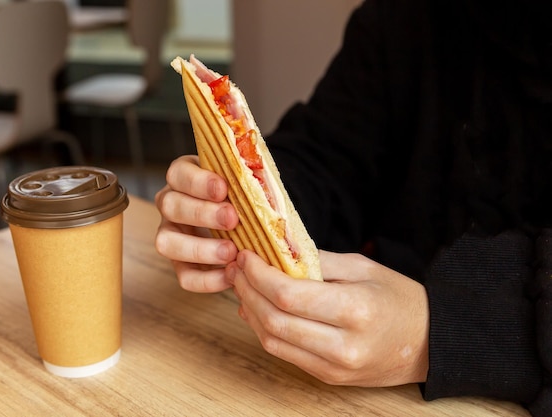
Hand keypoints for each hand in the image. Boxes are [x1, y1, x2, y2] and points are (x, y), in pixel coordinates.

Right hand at [155, 155, 239, 292]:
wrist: (244, 220)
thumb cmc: (241, 195)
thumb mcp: (240, 183)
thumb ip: (245, 183)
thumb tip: (261, 191)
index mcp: (183, 178)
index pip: (179, 174)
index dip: (198, 182)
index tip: (223, 188)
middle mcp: (170, 204)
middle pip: (171, 206)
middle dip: (202, 214)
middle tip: (232, 220)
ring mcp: (170, 235)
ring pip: (167, 242)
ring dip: (199, 249)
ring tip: (231, 252)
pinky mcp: (179, 264)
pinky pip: (184, 276)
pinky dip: (206, 279)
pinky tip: (230, 274)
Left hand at [226, 250, 428, 386]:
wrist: (428, 342)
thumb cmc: (398, 298)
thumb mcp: (362, 267)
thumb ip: (316, 260)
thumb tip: (274, 251)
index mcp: (355, 309)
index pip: (289, 295)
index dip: (259, 275)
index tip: (246, 256)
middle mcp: (342, 345)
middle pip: (274, 320)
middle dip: (246, 290)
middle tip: (237, 268)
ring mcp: (334, 366)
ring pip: (272, 340)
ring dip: (249, 311)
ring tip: (242, 286)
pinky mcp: (328, 377)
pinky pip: (283, 353)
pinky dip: (264, 329)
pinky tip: (257, 308)